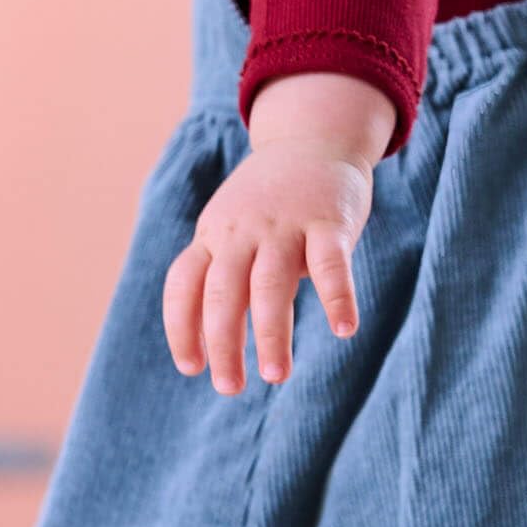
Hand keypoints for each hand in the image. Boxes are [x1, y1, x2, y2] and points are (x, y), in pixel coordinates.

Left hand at [163, 73, 394, 394]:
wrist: (315, 138)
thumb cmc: (267, 205)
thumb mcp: (230, 232)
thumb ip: (219, 280)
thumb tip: (212, 350)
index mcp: (212, 238)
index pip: (183, 285)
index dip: (181, 328)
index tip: (192, 367)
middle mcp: (241, 232)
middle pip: (222, 293)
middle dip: (224, 344)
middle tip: (230, 387)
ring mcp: (284, 225)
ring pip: (271, 285)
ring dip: (272, 334)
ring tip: (276, 376)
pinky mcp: (328, 221)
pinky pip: (331, 263)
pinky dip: (338, 297)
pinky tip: (344, 330)